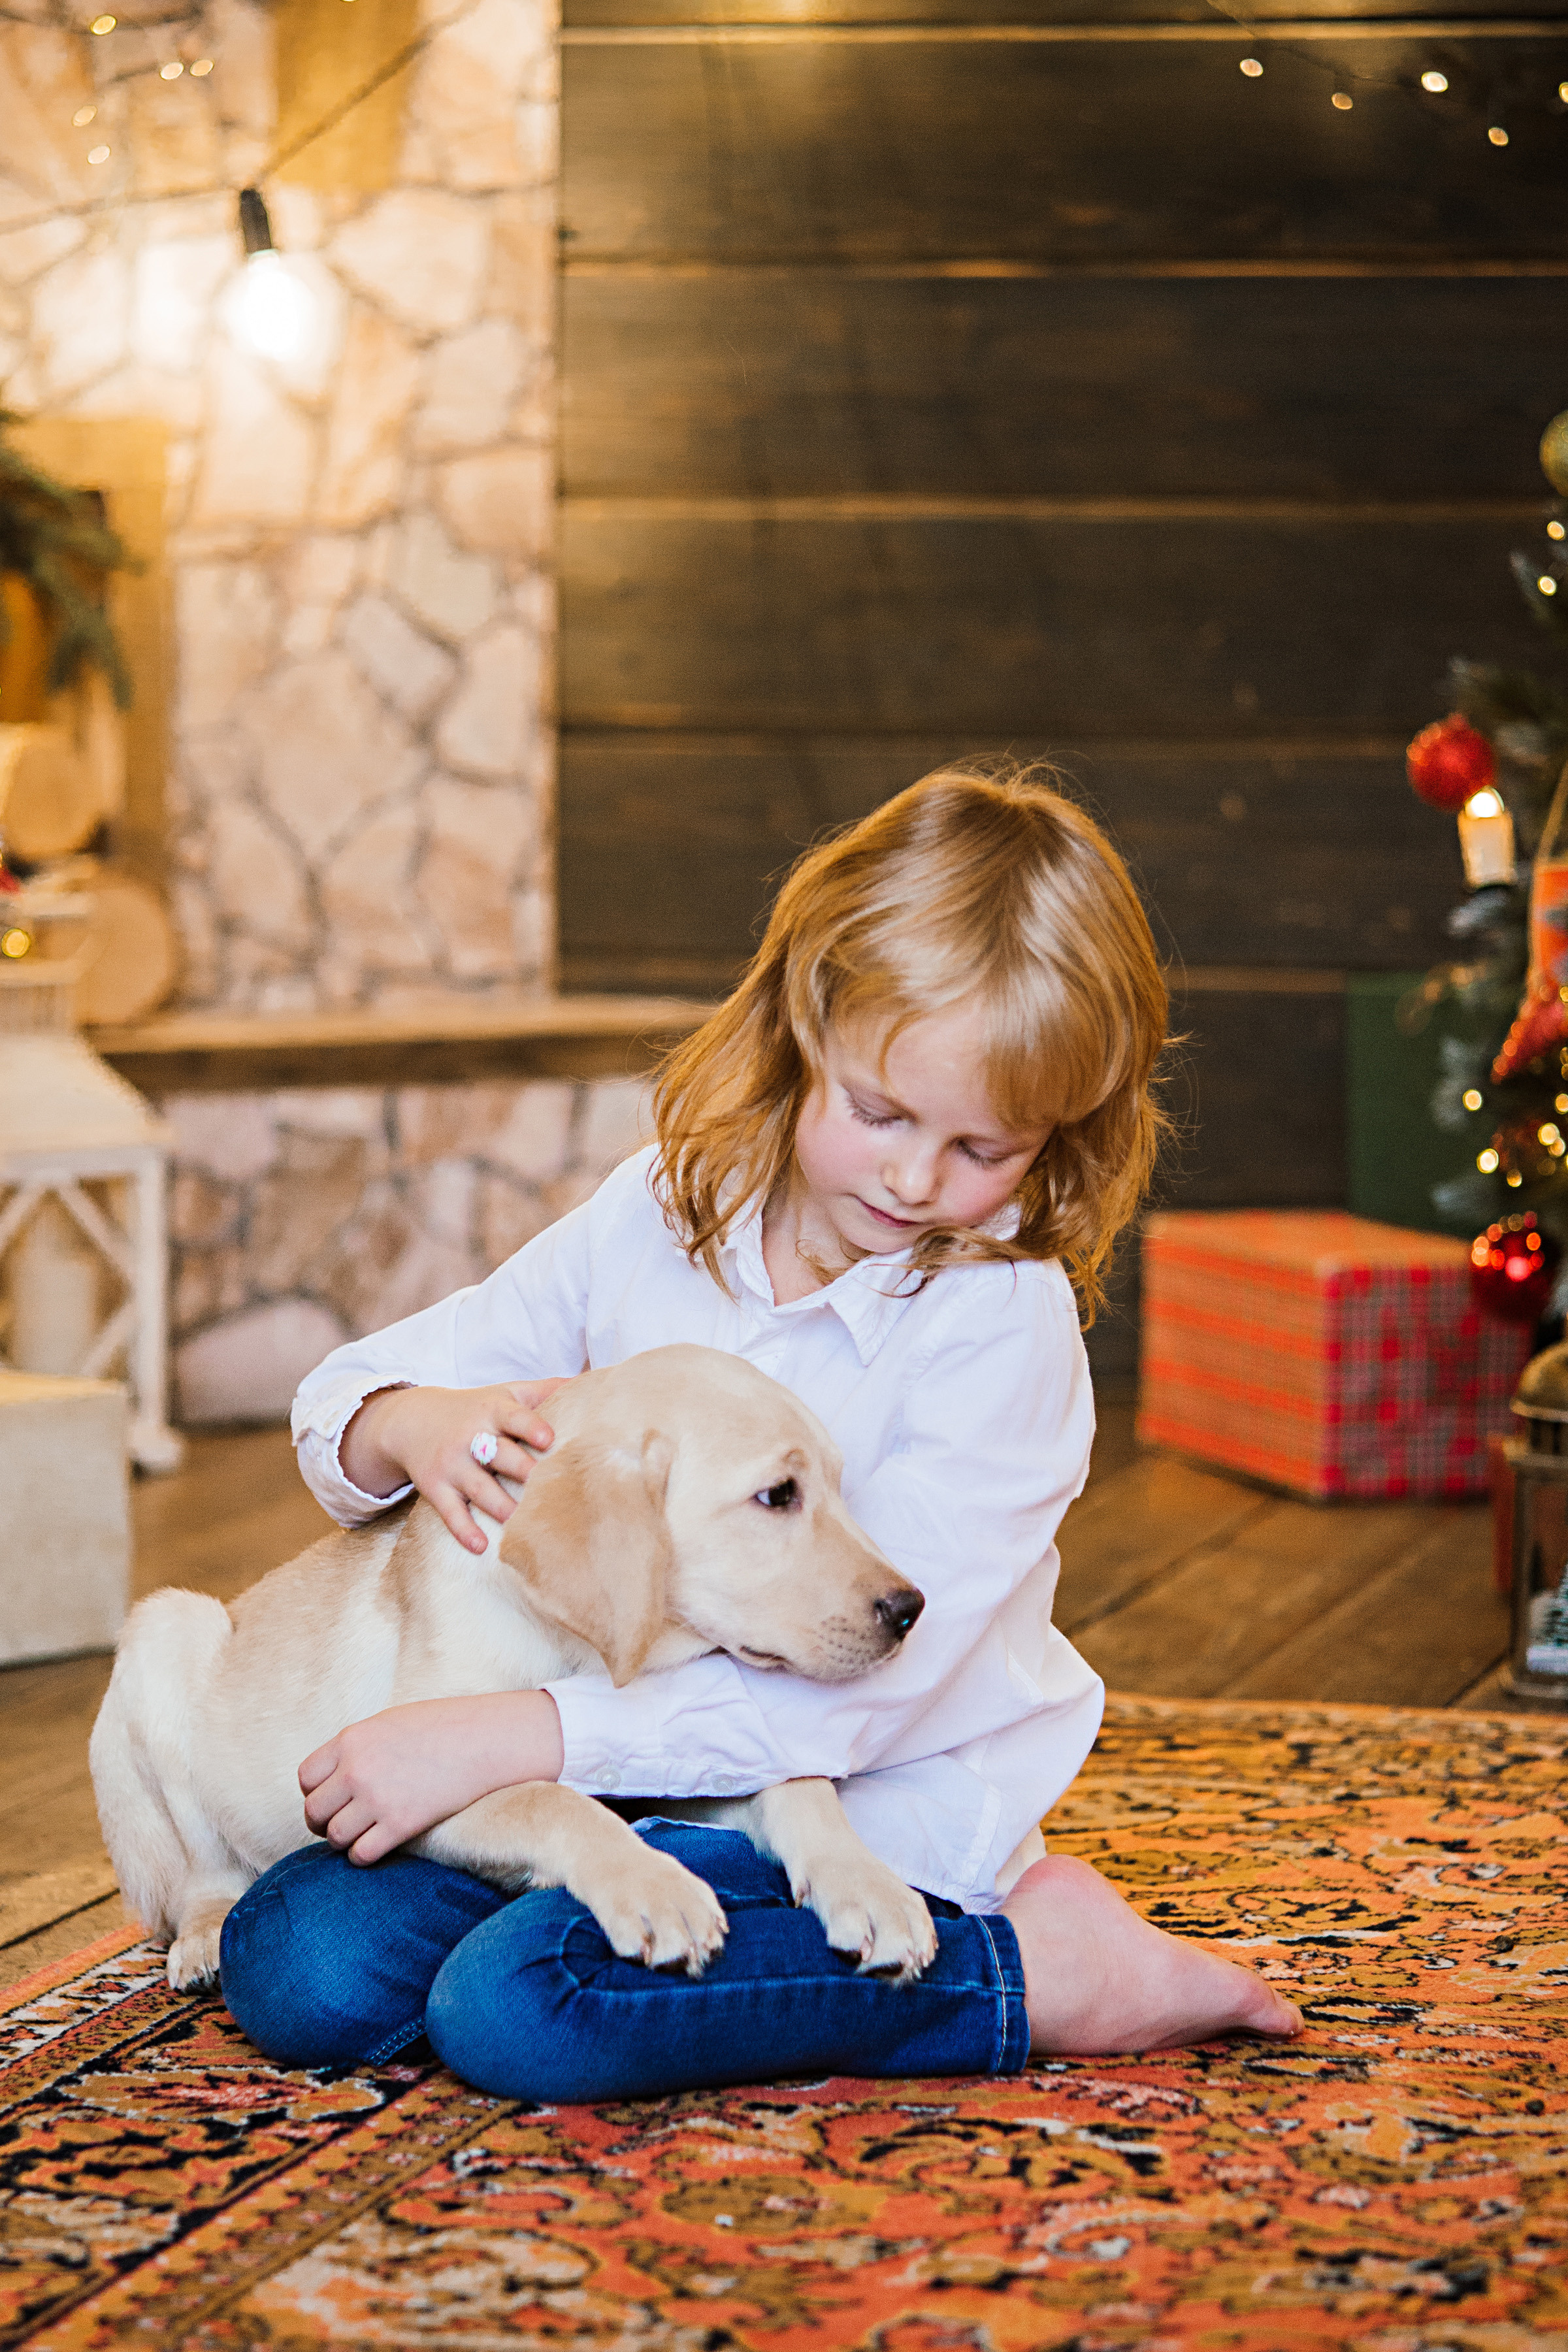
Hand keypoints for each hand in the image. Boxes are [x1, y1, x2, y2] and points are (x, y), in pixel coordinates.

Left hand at [299, 1691, 564, 1863]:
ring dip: (344, 1840)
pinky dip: (363, 1855)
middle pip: (314, 1810)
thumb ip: (357, 1748)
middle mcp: (357, 1770)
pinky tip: (378, 1845)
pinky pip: (361, 1854)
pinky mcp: (401, 1824)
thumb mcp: (388, 1724)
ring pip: (334, 1836)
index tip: (333, 1797)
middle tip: (343, 1822)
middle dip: (324, 1820)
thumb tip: (335, 1777)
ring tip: (362, 1834)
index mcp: (351, 1740)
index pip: (306, 1778)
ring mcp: (377, 1798)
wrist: (484, 1740)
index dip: (316, 1792)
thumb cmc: (440, 1728)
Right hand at [342, 1378, 572, 1551]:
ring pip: (479, 1488)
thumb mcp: (505, 1393)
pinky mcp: (435, 1488)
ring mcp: (452, 1464)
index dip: (531, 1427)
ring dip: (500, 1507)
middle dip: (522, 1472)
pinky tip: (481, 1546)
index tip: (549, 1439)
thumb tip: (589, 1382)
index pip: (513, 1416)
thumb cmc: (473, 1408)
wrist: (410, 1421)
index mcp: (493, 1411)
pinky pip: (450, 1512)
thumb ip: (545, 1390)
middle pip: (499, 1455)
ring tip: (522, 1523)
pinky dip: (463, 1530)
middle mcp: (471, 1436)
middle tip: (546, 1489)